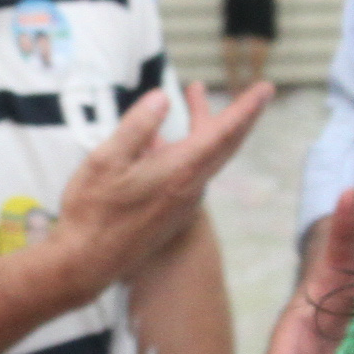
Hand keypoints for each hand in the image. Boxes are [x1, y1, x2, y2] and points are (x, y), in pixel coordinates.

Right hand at [55, 80, 276, 293]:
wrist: (86, 264)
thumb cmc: (92, 212)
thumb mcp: (106, 160)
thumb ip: (137, 126)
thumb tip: (162, 97)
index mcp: (179, 172)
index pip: (224, 133)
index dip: (247, 108)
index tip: (266, 89)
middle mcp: (191, 188)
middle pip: (226, 145)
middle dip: (242, 114)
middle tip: (260, 91)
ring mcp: (184, 202)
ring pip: (208, 156)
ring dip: (207, 125)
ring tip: (193, 94)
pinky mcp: (173, 212)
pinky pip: (191, 170)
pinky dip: (189, 145)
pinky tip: (161, 138)